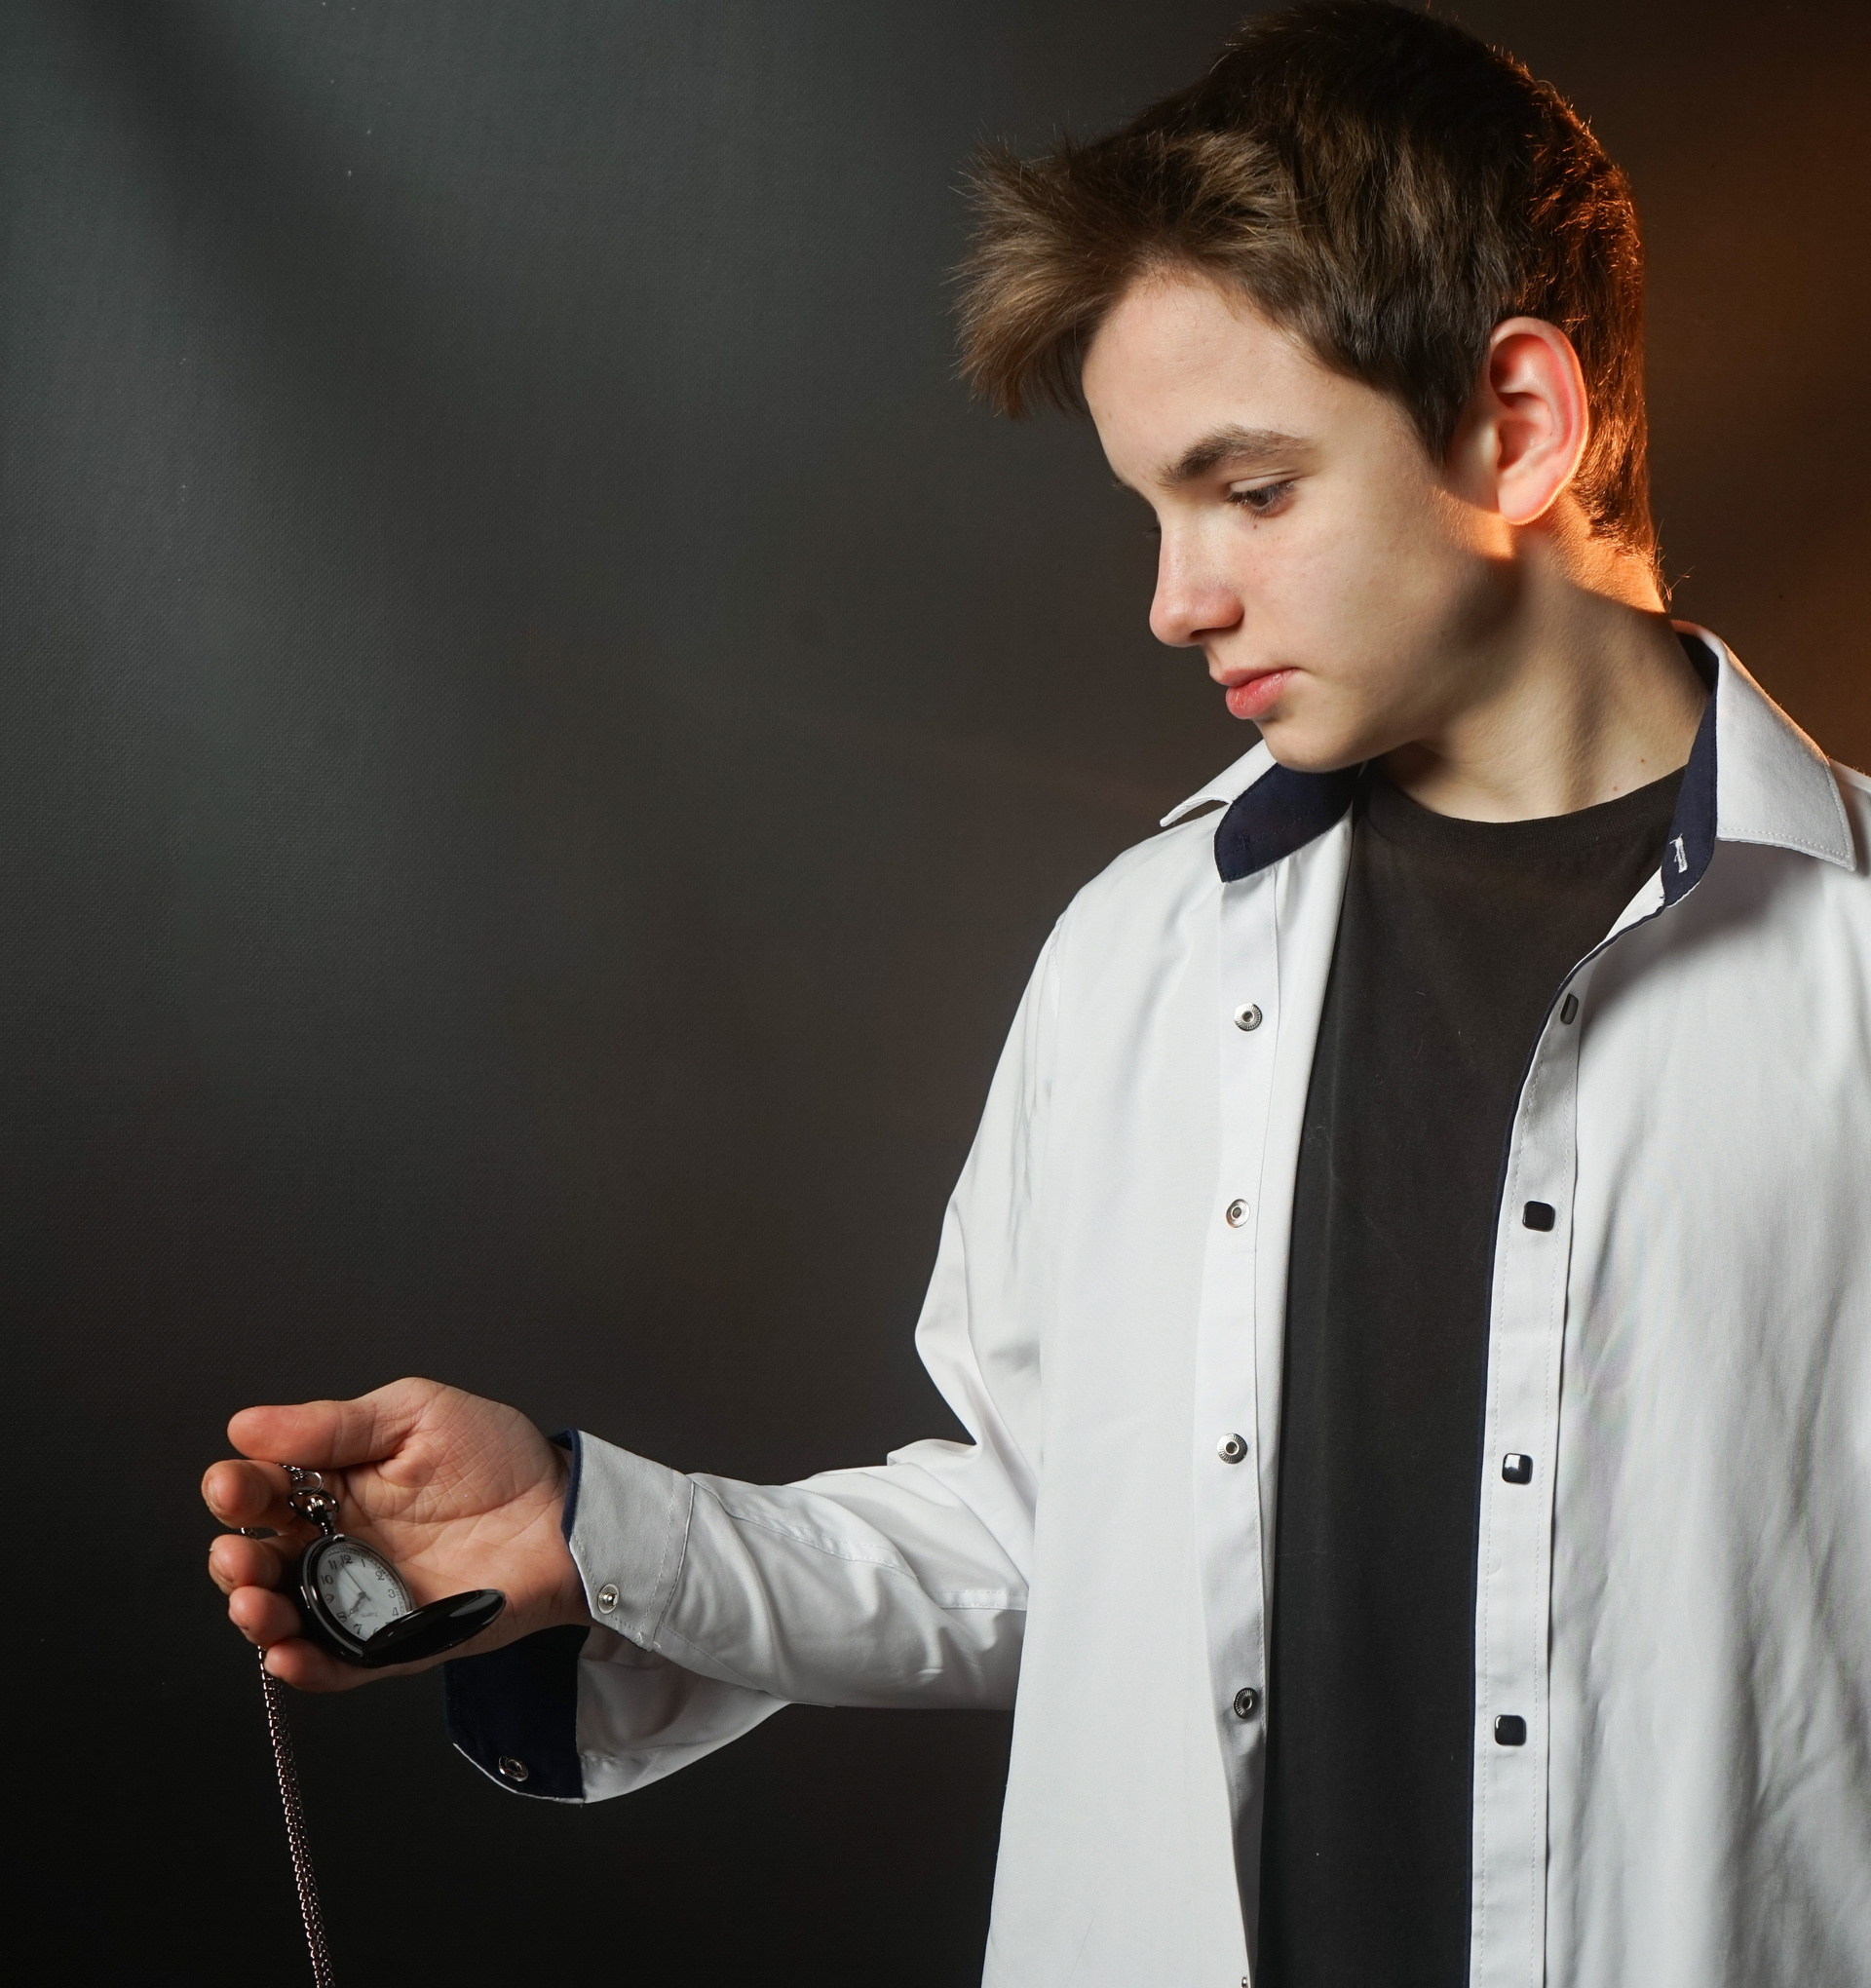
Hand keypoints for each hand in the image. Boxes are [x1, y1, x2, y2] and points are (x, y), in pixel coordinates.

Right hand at [204, 1377, 590, 1691]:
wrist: (564, 1511)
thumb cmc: (496, 1455)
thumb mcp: (416, 1415)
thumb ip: (335, 1425)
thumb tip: (246, 1425)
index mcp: (334, 1485)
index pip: (266, 1491)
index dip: (239, 1490)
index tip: (231, 1486)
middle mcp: (339, 1544)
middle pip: (264, 1559)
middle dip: (237, 1560)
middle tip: (237, 1554)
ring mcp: (364, 1596)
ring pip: (289, 1616)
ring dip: (257, 1616)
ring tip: (253, 1602)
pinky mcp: (396, 1641)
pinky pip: (340, 1663)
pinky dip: (308, 1667)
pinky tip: (287, 1654)